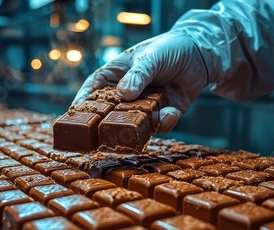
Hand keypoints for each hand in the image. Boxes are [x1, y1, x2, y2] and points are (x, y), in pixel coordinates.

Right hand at [72, 29, 207, 132]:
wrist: (199, 55)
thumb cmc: (166, 50)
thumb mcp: (149, 58)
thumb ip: (137, 76)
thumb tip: (124, 95)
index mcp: (113, 77)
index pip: (92, 91)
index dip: (82, 105)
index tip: (74, 118)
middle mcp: (125, 95)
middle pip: (109, 115)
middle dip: (107, 126)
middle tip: (105, 136)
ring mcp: (142, 108)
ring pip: (133, 126)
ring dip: (138, 128)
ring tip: (144, 124)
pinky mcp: (161, 116)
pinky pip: (158, 126)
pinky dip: (164, 122)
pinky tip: (170, 113)